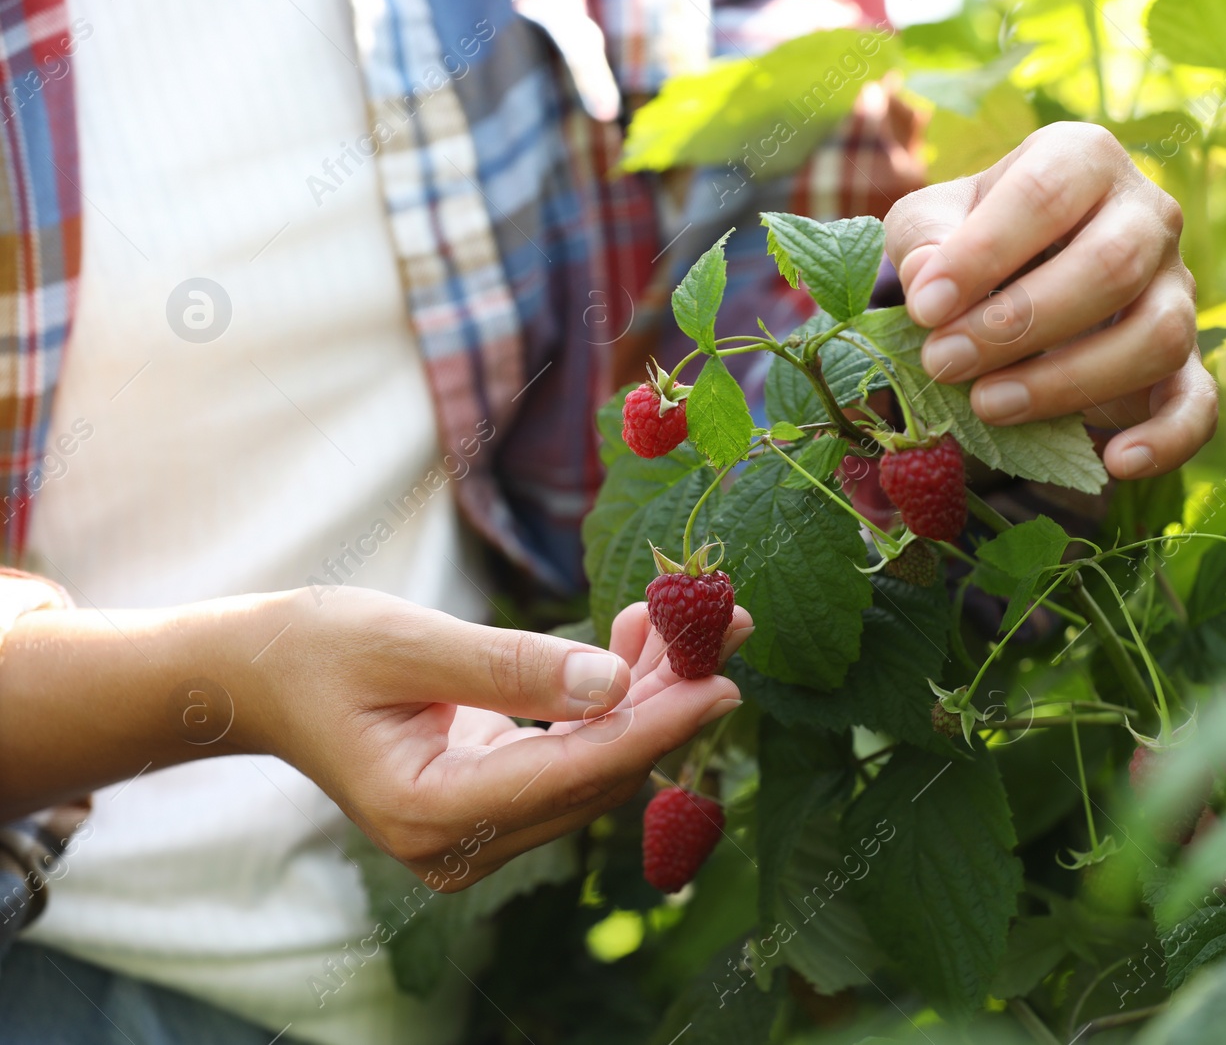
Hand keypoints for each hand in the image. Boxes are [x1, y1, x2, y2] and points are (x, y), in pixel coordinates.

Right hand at [0, 588, 748, 892]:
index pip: (576, 773)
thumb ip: (513, 666)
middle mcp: (459, 844)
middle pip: (597, 774)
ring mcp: (473, 835)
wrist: (257, 678)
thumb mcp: (407, 643)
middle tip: (730, 625)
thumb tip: (615, 683)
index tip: (723, 679)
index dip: (658, 725)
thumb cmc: (316, 650)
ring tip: (692, 620)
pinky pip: (570, 759)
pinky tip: (637, 642)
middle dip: (667, 700)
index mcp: (431, 813)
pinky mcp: (485, 808)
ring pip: (593, 768)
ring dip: (647, 696)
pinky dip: (610, 703)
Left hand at [884, 122, 1217, 479]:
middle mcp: (1148, 215)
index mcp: (1083, 160)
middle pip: (1111, 266)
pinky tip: (1113, 462)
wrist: (1021, 278)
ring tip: (988, 406)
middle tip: (943, 363)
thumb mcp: (933, 223)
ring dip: (1068, 381)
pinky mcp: (1188, 364)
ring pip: (1155, 336)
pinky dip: (1164, 439)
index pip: (1046, 195)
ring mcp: (1177, 291)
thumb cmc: (974, 242)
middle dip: (1018, 324)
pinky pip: (1198, 404)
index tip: (924, 308)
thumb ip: (924, 238)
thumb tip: (925, 278)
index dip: (984, 253)